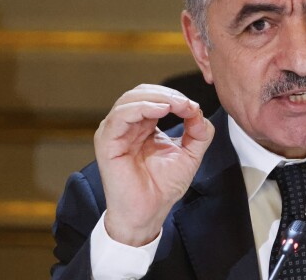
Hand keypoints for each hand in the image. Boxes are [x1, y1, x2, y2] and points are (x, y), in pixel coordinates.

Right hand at [94, 84, 213, 245]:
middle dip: (167, 94)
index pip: (155, 97)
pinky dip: (142, 108)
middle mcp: (127, 126)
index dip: (175, 97)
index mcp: (143, 125)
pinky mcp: (107, 142)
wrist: (149, 212)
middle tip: (187, 105)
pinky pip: (120, 116)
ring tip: (177, 106)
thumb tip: (198, 112)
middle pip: (141, 92)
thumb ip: (199, 132)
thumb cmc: (163, 186)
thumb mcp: (190, 154)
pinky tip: (161, 110)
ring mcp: (115, 132)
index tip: (194, 108)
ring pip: (130, 99)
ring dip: (157, 98)